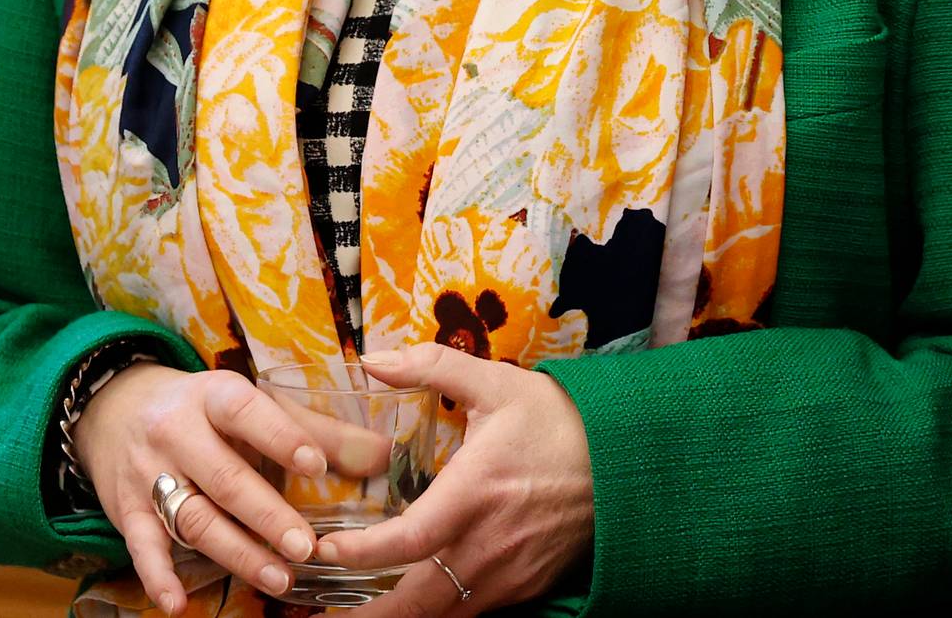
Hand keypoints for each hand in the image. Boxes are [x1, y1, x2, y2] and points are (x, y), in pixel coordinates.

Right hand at [74, 362, 330, 612]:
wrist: (117, 408)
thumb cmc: (206, 410)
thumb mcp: (253, 403)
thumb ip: (316, 428)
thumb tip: (381, 454)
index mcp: (214, 397)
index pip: (248, 413)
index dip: (281, 438)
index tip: (317, 465)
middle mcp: (176, 432)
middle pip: (224, 478)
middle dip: (267, 515)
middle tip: (306, 547)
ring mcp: (148, 474)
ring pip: (193, 518)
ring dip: (237, 553)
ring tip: (280, 579)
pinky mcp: (126, 510)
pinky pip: (142, 547)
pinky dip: (158, 577)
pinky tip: (178, 605)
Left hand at [315, 344, 595, 612]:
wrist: (628, 459)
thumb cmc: (560, 421)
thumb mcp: (498, 383)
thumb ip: (432, 367)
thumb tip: (372, 359)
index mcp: (474, 493)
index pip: (403, 543)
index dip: (357, 555)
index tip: (323, 550)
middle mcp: (488, 545)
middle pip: (415, 603)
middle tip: (324, 617)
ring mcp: (510, 574)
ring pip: (443, 615)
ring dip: (403, 617)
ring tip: (364, 617)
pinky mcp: (527, 586)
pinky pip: (474, 611)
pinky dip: (442, 612)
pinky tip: (420, 602)